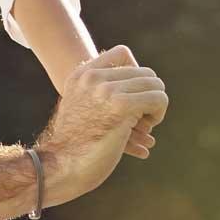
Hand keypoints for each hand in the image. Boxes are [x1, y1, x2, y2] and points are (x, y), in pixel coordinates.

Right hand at [36, 46, 164, 200]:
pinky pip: (159, 99)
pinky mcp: (121, 106)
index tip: (133, 96)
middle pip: (144, 72)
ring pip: (155, 84)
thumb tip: (130, 84)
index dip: (136, 75)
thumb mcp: (78, 108)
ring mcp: (106, 91)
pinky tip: (147, 132)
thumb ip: (96, 92)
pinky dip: (158, 114)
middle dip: (148, 95)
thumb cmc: (73, 145)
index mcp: (82, 74)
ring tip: (145, 125)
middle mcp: (93, 78)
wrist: (60, 166)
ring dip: (155, 105)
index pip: (122, 53)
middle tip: (141, 117)